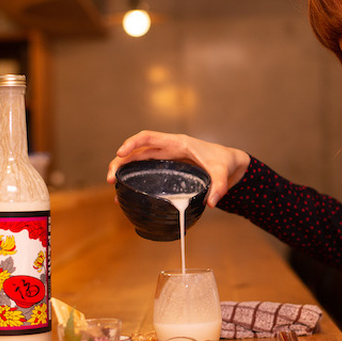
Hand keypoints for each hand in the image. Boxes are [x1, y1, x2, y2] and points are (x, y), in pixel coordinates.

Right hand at [105, 130, 250, 207]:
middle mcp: (169, 148)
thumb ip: (219, 186)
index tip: (120, 153)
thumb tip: (212, 202)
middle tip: (110, 178)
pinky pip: (147, 169)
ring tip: (113, 185)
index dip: (132, 143)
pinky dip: (136, 177)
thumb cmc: (225, 161)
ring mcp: (168, 158)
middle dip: (121, 161)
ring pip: (139, 160)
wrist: (231, 163)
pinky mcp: (169, 168)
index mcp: (178, 143)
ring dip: (124, 170)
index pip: (149, 138)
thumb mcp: (223, 172)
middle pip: (138, 150)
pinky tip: (128, 191)